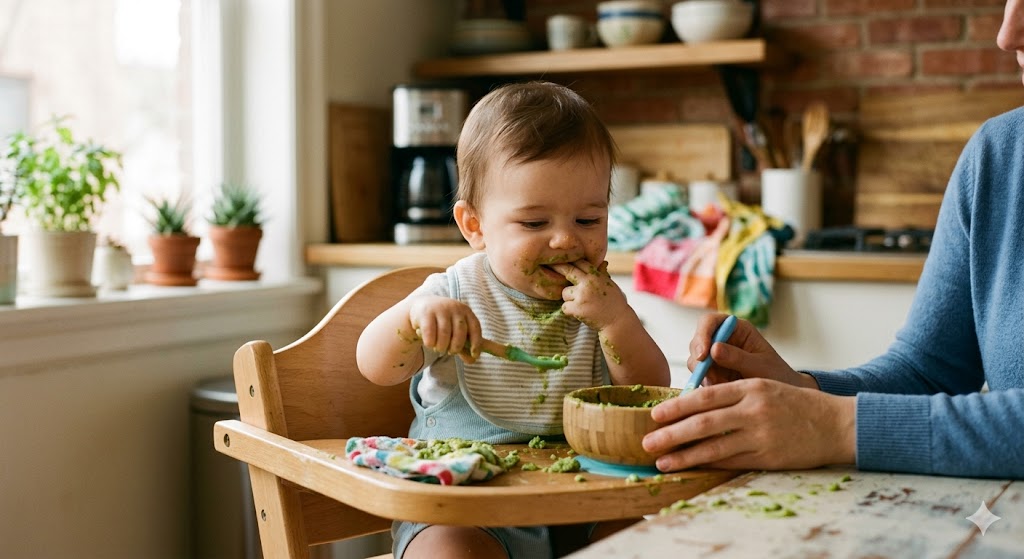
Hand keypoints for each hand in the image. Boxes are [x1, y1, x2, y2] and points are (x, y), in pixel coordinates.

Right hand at [408, 296, 481, 357]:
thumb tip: (472, 361)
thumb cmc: (444, 322)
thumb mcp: (456, 331)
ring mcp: (440, 309)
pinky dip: (430, 342)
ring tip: (439, 348)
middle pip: (460, 332)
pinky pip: (430, 332)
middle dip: (456, 347)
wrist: (422, 306)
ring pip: (444, 333)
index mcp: (466, 311)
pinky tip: (429, 344)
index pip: (475, 327)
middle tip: (450, 352)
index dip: (476, 343)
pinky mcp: (426, 313)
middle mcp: (455, 308)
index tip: (475, 355)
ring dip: (442, 346)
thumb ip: (465, 346)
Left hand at [549, 260, 625, 330]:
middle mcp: (588, 283)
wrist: (617, 321)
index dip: (570, 261)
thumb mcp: (610, 285)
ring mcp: (582, 295)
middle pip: (568, 270)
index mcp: (596, 275)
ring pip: (565, 292)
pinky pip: (564, 307)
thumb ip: (603, 274)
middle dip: (557, 268)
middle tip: (549, 266)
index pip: (580, 262)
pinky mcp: (577, 308)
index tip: (561, 259)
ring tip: (580, 304)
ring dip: (569, 299)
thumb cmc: (615, 303)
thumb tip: (604, 262)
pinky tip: (579, 313)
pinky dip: (569, 311)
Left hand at [642, 378, 855, 470]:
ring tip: (662, 462)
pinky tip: (691, 468)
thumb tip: (693, 405)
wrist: (835, 424)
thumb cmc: (795, 404)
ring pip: (714, 446)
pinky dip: (709, 465)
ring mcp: (761, 435)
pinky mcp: (768, 457)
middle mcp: (753, 410)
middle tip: (648, 441)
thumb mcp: (764, 386)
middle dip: (672, 433)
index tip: (654, 415)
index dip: (677, 407)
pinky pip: (732, 462)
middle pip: (703, 422)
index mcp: (750, 388)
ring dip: (684, 455)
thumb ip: (733, 394)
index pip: (705, 397)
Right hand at [689, 313, 817, 389]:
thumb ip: (738, 358)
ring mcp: (715, 357)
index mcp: (737, 329)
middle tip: (709, 378)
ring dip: (704, 375)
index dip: (702, 334)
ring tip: (724, 386)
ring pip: (695, 361)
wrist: (781, 397)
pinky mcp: (712, 373)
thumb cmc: (776, 375)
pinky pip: (700, 377)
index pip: (710, 322)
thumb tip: (714, 349)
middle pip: (697, 341)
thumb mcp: (761, 366)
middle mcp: (723, 339)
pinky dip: (707, 385)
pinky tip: (722, 391)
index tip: (704, 355)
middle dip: (699, 360)